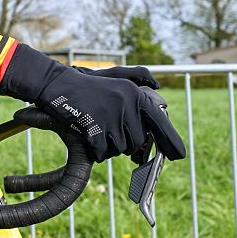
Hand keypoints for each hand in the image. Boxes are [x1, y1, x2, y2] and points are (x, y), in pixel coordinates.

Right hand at [0, 45, 184, 162]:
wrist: (58, 84)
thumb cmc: (88, 88)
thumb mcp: (117, 82)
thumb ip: (139, 90)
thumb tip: (159, 89)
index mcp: (136, 95)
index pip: (161, 123)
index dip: (171, 141)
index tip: (179, 155)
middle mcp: (129, 103)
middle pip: (138, 142)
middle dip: (125, 142)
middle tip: (109, 131)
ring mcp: (112, 115)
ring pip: (120, 149)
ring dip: (108, 146)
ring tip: (96, 128)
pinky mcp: (95, 126)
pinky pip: (102, 152)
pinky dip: (95, 150)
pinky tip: (87, 135)